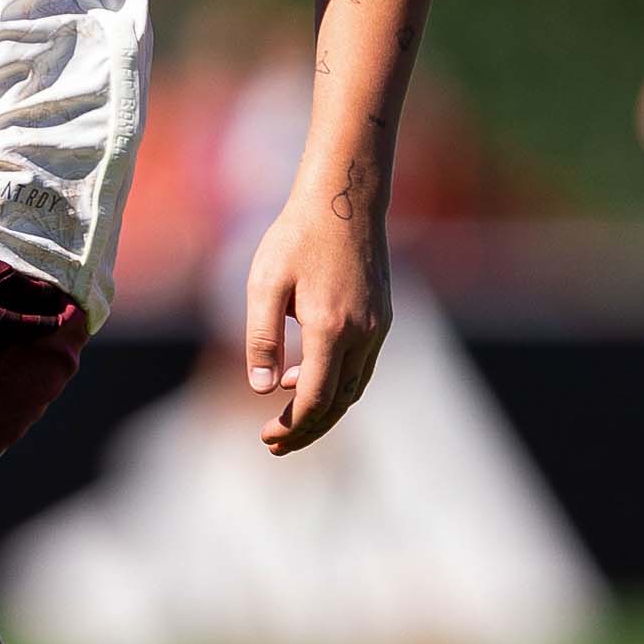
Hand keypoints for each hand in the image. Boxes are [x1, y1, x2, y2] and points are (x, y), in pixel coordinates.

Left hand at [236, 194, 391, 454]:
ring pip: (354, 389)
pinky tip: (302, 375)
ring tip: (288, 421)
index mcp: (331, 329)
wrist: (345, 198)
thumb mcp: (264, 284)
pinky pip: (361, 367)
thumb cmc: (297, 237)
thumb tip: (261, 389)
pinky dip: (337, 384)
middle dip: (307, 430)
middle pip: (338, 404)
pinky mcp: (382, 318)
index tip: (266, 436)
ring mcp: (378, 328)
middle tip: (274, 445)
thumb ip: (261, 338)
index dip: (290, 425)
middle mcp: (363, 335)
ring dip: (323, 411)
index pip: (315, 398)